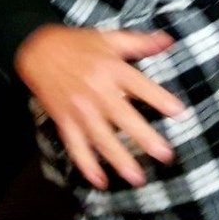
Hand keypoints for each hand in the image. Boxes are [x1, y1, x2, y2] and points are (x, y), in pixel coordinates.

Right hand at [15, 25, 183, 189]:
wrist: (39, 50)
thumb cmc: (78, 44)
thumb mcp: (111, 38)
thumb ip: (141, 42)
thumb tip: (169, 41)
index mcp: (112, 69)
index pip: (140, 86)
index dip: (159, 99)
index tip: (179, 112)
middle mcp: (97, 91)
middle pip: (124, 117)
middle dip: (144, 137)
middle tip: (164, 154)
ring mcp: (80, 109)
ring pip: (102, 138)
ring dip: (119, 159)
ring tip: (137, 177)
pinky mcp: (65, 120)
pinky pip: (76, 146)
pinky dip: (86, 164)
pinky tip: (100, 180)